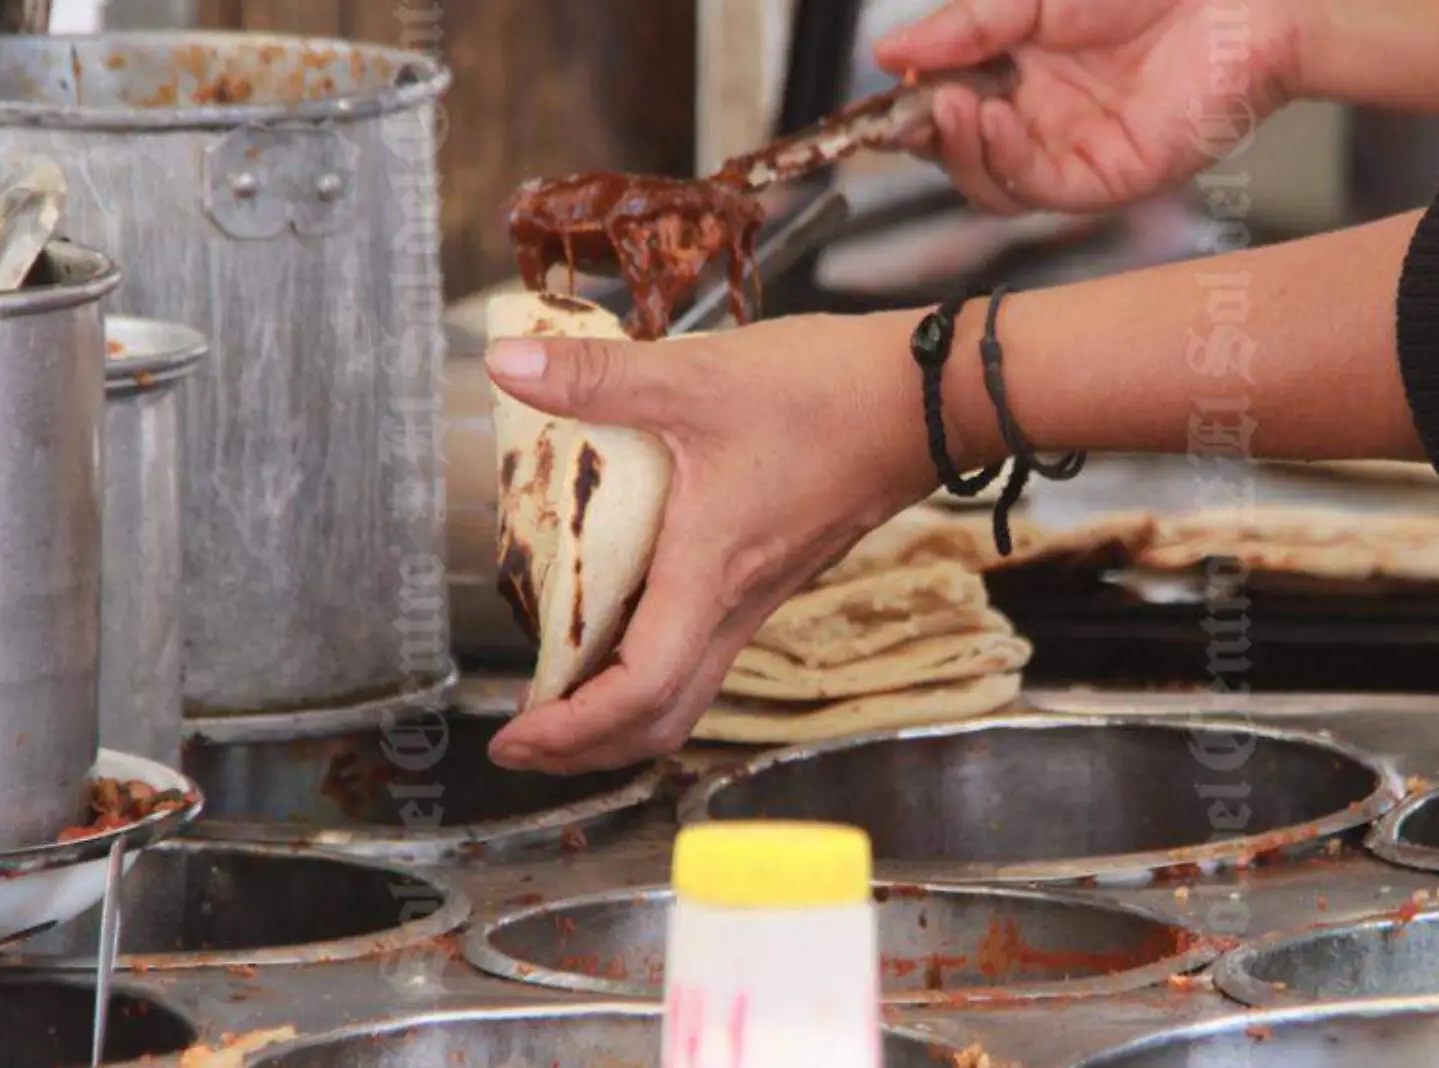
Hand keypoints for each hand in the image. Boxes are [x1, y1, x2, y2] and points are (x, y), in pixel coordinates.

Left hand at [482, 312, 936, 772]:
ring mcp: (760, 594)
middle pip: (663, 720)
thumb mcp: (699, 375)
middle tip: (523, 739)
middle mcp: (738, 602)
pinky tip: (618, 625)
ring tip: (558, 698)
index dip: (572, 731)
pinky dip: (652, 666)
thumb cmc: (828, 393)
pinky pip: (704, 649)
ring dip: (619, 713)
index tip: (514, 738)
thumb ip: (598, 376)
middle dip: (586, 746)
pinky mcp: (772, 573)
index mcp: (711, 571)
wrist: (931, 398)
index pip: (641, 690)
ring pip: (687, 691)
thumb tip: (507, 364)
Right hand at [876, 0, 1312, 213]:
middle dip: (924, 132)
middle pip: (957, 152)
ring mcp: (1070, 151)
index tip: (884, 87)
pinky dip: (1002, 160)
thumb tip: (888, 53)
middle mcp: (1039, 117)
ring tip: (946, 106)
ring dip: (957, 150)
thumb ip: (964, 26)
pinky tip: (991, 121)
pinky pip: (1036, 188)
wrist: (1237, 0)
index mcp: (1017, 70)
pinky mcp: (1104, 178)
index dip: (908, 102)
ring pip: (987, 183)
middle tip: (909, 104)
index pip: (944, 104)